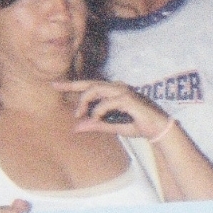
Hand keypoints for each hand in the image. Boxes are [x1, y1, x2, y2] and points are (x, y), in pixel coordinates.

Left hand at [55, 79, 169, 139]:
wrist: (158, 129)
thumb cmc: (138, 125)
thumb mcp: (112, 126)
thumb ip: (96, 125)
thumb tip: (76, 127)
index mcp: (113, 91)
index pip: (89, 84)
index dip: (71, 84)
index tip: (54, 84)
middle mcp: (117, 87)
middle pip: (89, 83)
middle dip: (73, 90)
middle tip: (68, 105)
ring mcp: (123, 91)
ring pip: (95, 89)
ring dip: (85, 103)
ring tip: (81, 115)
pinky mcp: (128, 99)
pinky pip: (106, 103)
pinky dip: (98, 112)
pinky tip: (97, 119)